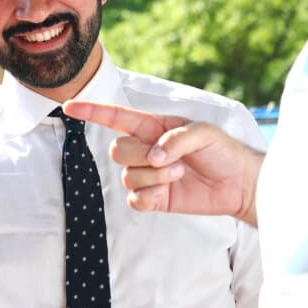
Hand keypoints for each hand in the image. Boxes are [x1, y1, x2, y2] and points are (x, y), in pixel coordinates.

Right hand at [63, 100, 264, 225]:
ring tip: (180, 174)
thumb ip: (176, 139)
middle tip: (170, 160)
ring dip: (155, 176)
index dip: (92, 111)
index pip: (116, 117)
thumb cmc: (223, 151)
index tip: (69, 106)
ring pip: (128, 176)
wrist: (238, 184)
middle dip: (141, 156)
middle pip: (118, 151)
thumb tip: (153, 157)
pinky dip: (150, 197)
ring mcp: (148, 175)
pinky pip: (135, 200)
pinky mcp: (154, 199)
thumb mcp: (204, 133)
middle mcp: (146, 149)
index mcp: (153, 127)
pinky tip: (168, 192)